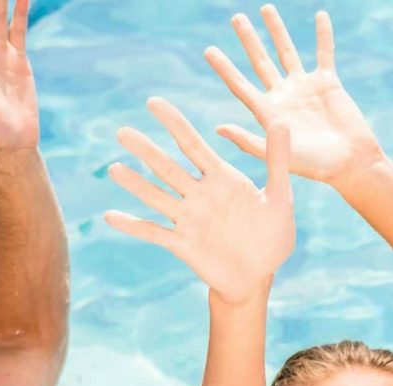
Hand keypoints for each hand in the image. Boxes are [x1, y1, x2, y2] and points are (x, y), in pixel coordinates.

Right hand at [105, 99, 294, 301]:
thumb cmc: (272, 237)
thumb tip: (282, 121)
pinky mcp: (183, 245)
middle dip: (146, 151)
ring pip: (157, 197)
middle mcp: (199, 196)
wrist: (260, 277)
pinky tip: (111, 216)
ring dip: (136, 184)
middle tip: (122, 132)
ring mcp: (189, 220)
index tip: (153, 102)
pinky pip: (155, 233)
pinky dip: (134, 225)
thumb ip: (277, 161)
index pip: (193, 146)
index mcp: (222, 180)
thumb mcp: (280, 198)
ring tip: (114, 169)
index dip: (174, 124)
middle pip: (168, 168)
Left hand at [205, 6, 382, 186]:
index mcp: (269, 114)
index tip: (209, 50)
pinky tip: (320, 15)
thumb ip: (250, 142)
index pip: (241, 85)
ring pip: (287, 52)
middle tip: (236, 18)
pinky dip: (323, 35)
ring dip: (277, 30)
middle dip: (248, 40)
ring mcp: (306, 88)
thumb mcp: (280, 157)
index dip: (225, 68)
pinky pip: (324, 53)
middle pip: (261, 62)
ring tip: (266, 8)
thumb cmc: (317, 166)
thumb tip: (219, 128)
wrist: (351, 164)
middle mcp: (284, 97)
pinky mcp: (328, 83)